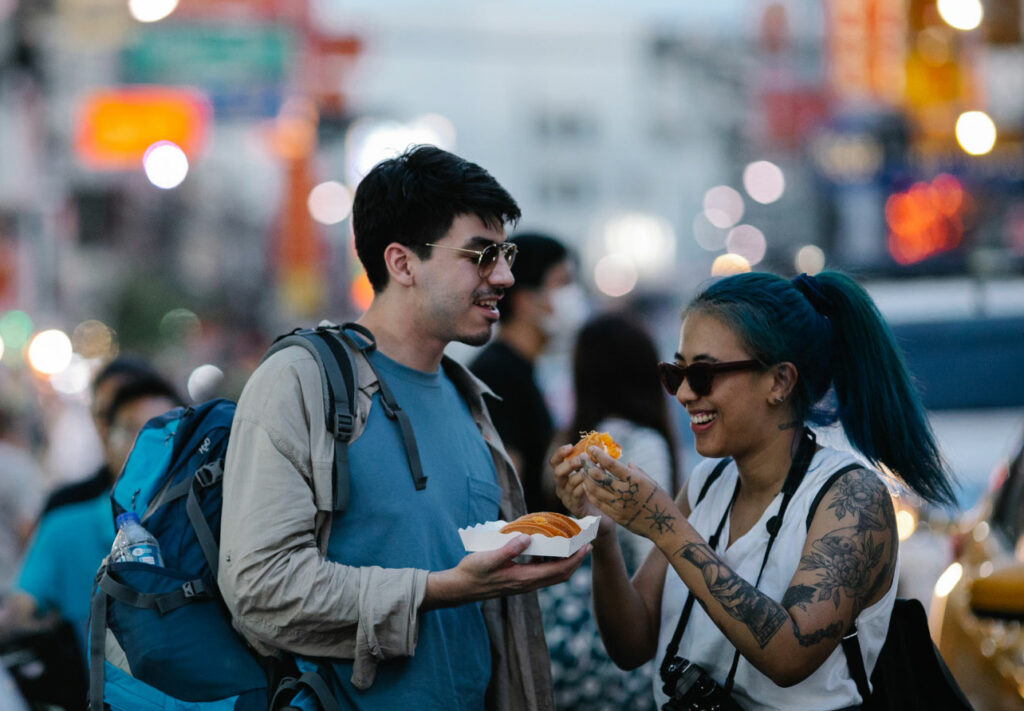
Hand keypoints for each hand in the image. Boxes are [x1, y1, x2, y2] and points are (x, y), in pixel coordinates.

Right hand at [423, 534, 589, 609]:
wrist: (461, 588)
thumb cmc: (473, 572)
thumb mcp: (489, 558)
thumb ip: (508, 549)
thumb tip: (527, 538)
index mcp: (524, 578)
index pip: (558, 571)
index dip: (575, 560)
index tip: (586, 547)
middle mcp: (527, 583)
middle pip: (560, 575)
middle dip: (576, 560)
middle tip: (586, 544)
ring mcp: (523, 583)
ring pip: (552, 574)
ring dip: (564, 561)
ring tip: (570, 544)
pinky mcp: (518, 580)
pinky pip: (541, 571)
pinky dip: (550, 560)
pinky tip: (545, 548)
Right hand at [550, 444, 602, 520]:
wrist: (598, 513)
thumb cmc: (594, 489)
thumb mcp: (590, 473)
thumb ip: (590, 462)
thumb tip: (598, 448)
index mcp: (562, 474)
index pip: (554, 461)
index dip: (560, 453)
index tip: (570, 446)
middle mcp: (561, 485)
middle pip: (558, 472)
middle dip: (570, 463)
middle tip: (583, 459)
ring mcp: (566, 496)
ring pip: (570, 482)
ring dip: (582, 474)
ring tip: (593, 469)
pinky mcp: (573, 506)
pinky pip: (577, 494)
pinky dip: (585, 486)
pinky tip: (593, 482)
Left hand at [581, 445, 679, 541]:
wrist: (664, 526)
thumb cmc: (660, 501)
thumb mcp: (651, 482)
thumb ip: (637, 471)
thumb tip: (626, 462)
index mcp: (634, 480)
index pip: (611, 464)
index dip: (599, 455)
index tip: (591, 449)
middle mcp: (624, 492)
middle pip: (599, 477)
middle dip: (588, 466)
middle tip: (582, 459)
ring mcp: (619, 505)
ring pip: (594, 490)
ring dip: (586, 479)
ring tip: (583, 472)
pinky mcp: (615, 515)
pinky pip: (598, 503)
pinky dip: (590, 493)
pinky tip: (588, 486)